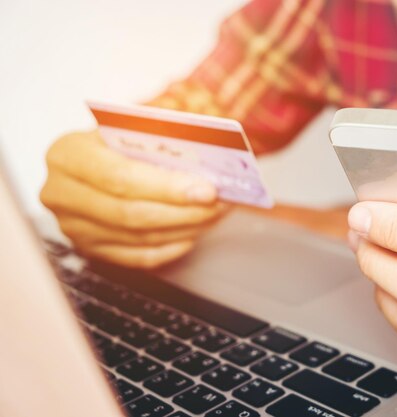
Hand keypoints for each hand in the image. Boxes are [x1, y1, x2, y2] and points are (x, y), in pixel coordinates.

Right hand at [41, 130, 225, 267]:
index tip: (207, 190)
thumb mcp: (131, 126)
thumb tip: (210, 154)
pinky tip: (193, 234)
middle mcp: (62, 194)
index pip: (120, 177)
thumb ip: (161, 137)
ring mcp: (73, 227)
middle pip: (130, 213)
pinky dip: (170, 248)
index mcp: (67, 154)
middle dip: (183, 211)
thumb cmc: (116, 140)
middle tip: (218, 205)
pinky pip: (137, 258)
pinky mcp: (89, 250)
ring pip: (138, 237)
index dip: (167, 187)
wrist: (91, 160)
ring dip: (184, 228)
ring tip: (214, 215)